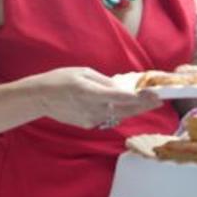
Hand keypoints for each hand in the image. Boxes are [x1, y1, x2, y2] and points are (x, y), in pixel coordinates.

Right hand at [31, 66, 160, 128]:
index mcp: (91, 92)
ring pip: (118, 116)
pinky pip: (106, 118)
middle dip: (143, 105)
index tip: (155, 95)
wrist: (39, 98)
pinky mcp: (87, 125)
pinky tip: (115, 106)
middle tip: (158, 100)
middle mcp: (93, 109)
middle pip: (125, 110)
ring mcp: (91, 119)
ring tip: (144, 103)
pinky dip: (114, 112)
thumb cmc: (59, 79)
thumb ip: (103, 81)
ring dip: (131, 110)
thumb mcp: (82, 72)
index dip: (141, 98)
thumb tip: (120, 88)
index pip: (122, 98)